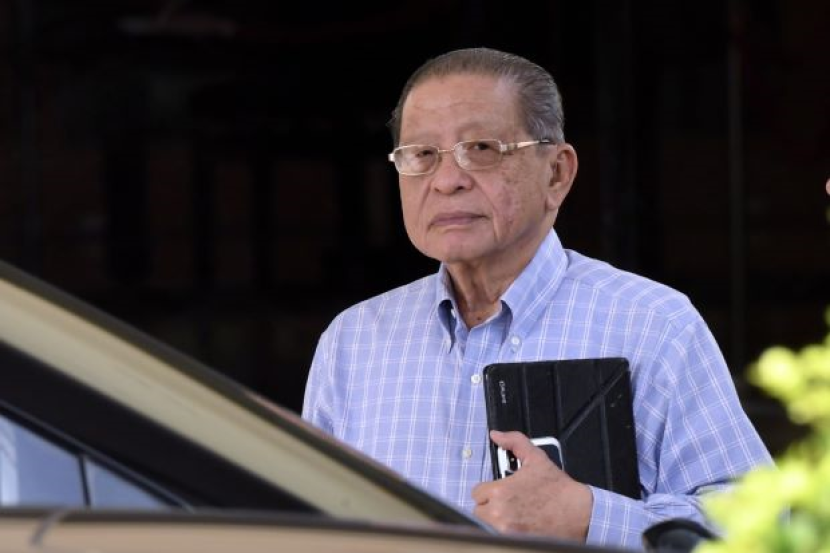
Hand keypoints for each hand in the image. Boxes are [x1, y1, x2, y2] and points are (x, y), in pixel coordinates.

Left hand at [472, 430, 592, 541]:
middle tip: (507, 503)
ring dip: (495, 520)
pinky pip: (498, 536)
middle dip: (490, 506)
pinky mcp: (514, 541)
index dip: (489, 490)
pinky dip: (505, 532)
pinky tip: (518, 525)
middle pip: (479, 511)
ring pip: (486, 525)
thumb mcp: (536, 457)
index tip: (500, 491)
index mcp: (500, 491)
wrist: (579, 513)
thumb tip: (497, 435)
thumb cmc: (558, 488)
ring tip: (513, 515)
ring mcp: (505, 530)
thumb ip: (514, 442)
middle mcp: (499, 512)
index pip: (477, 493)